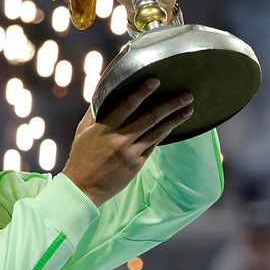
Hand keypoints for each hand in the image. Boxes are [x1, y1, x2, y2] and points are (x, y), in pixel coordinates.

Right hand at [62, 79, 193, 206]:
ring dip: (174, 120)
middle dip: (169, 105)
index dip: (142, 92)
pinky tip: (174, 125)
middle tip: (186, 95)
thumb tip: (103, 93)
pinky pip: (154, 145)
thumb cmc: (81, 157)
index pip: (127, 105)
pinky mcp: (137, 165)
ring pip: (157, 132)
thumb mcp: (82, 132)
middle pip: (150, 118)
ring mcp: (130, 153)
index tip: (155, 81)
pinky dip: (164, 134)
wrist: (83, 188)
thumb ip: (94, 112)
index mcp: (104, 128)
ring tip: (188, 109)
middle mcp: (120, 140)